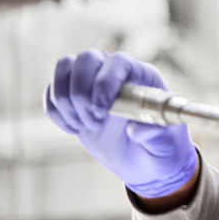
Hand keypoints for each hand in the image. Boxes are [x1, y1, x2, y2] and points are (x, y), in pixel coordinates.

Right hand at [44, 50, 197, 197]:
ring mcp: (92, 81)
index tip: (102, 110)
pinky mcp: (73, 98)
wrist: (144, 160)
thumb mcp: (166, 143)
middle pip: (86, 58)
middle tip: (94, 122)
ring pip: (64, 68)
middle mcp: (115, 71)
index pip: (118, 61)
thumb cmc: (162, 147)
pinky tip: (75, 129)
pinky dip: (57, 113)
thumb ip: (155, 134)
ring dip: (66, 101)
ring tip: (86, 126)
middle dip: (81, 92)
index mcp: (142, 76)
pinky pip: (52, 93)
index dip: (105, 81)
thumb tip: (134, 129)